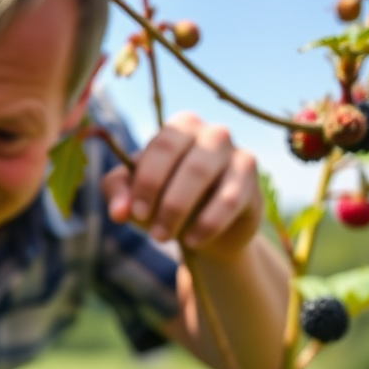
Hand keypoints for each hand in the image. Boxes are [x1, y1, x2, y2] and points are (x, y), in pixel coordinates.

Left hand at [103, 112, 262, 260]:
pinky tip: (192, 241)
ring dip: (179, 211)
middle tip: (152, 232)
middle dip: (164, 200)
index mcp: (180, 127)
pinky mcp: (251, 183)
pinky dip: (207, 224)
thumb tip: (118, 212)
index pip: (160, 146)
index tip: (134, 213)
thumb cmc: (164, 200)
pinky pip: (229, 200)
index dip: (146, 181)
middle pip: (186, 161)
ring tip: (163, 237)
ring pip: (204, 176)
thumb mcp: (134, 195)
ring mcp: (236, 155)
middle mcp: (212, 134)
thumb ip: (118, 194)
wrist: (204, 229)